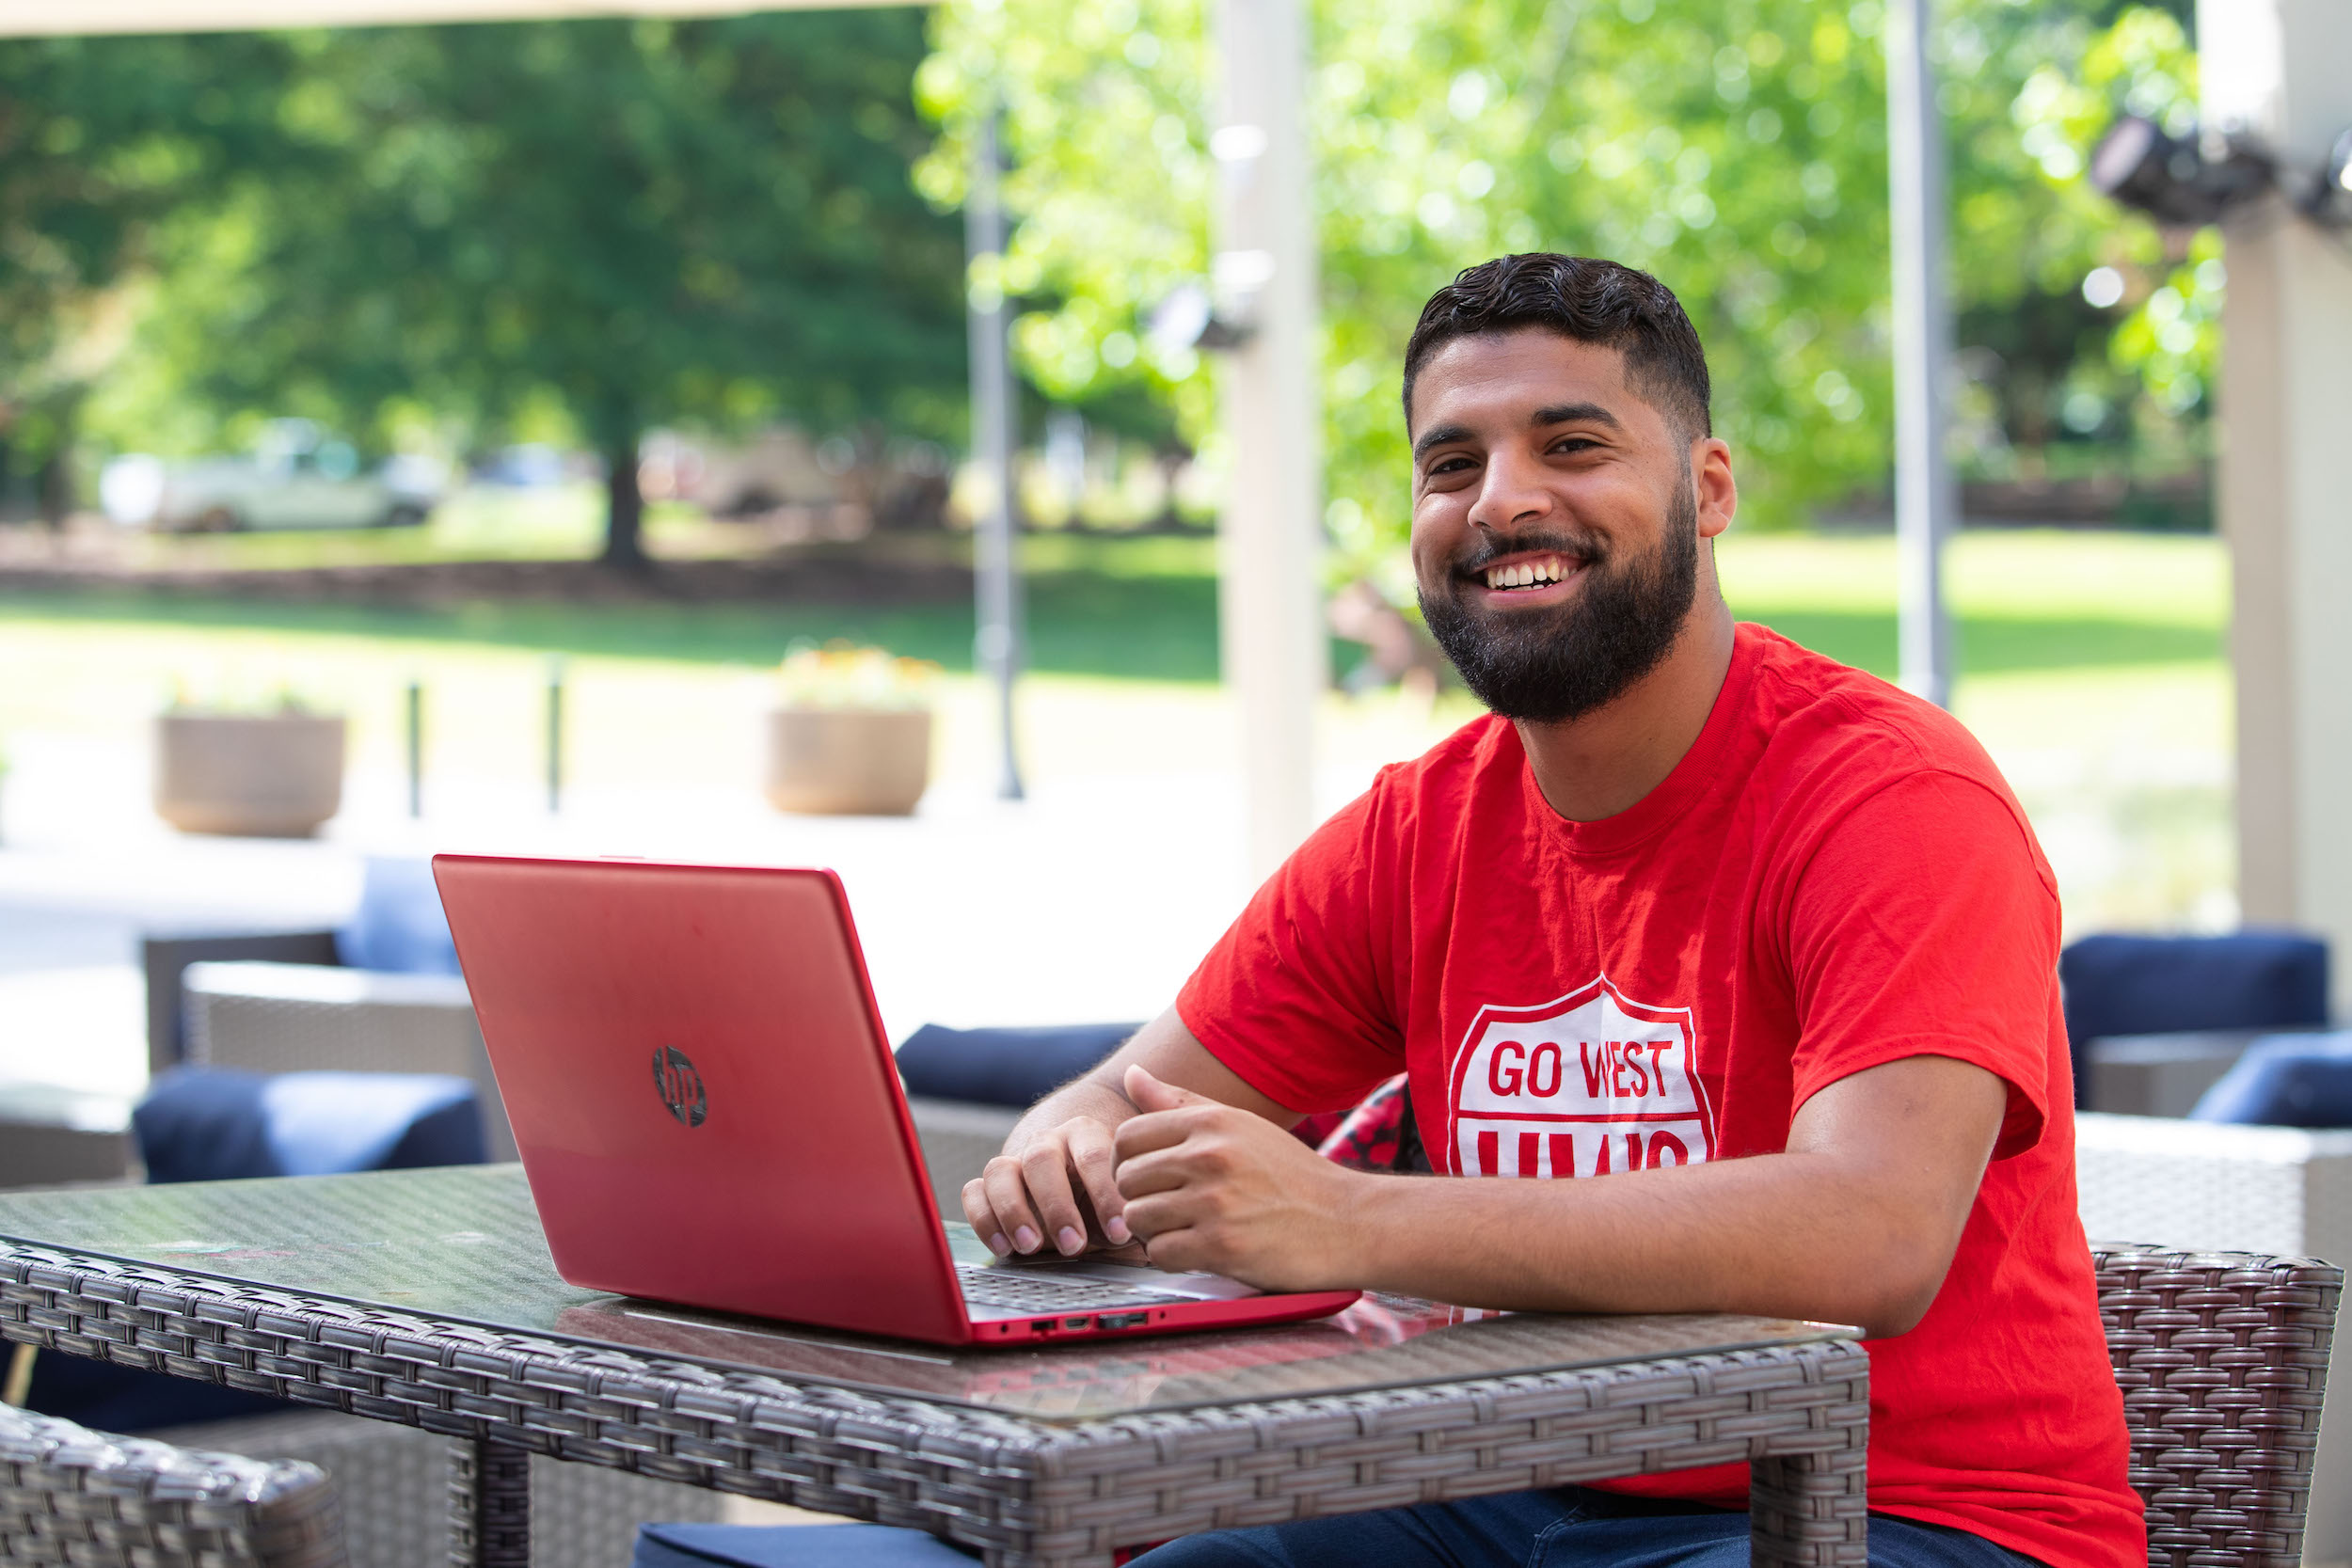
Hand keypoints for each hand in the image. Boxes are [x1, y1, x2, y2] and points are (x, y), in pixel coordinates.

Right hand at [963, 1110, 1132, 1257]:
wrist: (1079, 1176)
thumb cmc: (1109, 1193)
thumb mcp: (1127, 1198)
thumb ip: (1136, 1208)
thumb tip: (1147, 1233)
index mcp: (1086, 1135)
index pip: (1095, 1155)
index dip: (1106, 1194)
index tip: (1121, 1232)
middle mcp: (1047, 1143)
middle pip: (1041, 1158)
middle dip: (1057, 1206)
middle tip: (1075, 1245)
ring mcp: (1014, 1162)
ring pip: (999, 1170)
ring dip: (1013, 1210)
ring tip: (1031, 1246)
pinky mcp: (990, 1186)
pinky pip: (973, 1192)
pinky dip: (983, 1218)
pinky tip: (1004, 1248)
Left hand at [1113, 1064, 1365, 1290]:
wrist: (1349, 1222)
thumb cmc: (1293, 1176)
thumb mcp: (1241, 1126)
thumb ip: (1181, 1102)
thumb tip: (1132, 1075)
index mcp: (1212, 1122)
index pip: (1128, 1137)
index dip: (1129, 1162)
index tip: (1149, 1178)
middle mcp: (1209, 1155)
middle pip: (1127, 1180)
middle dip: (1141, 1199)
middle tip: (1170, 1208)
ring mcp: (1214, 1201)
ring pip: (1137, 1218)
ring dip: (1154, 1231)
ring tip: (1184, 1228)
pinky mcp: (1220, 1246)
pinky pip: (1159, 1254)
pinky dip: (1172, 1257)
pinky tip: (1198, 1250)